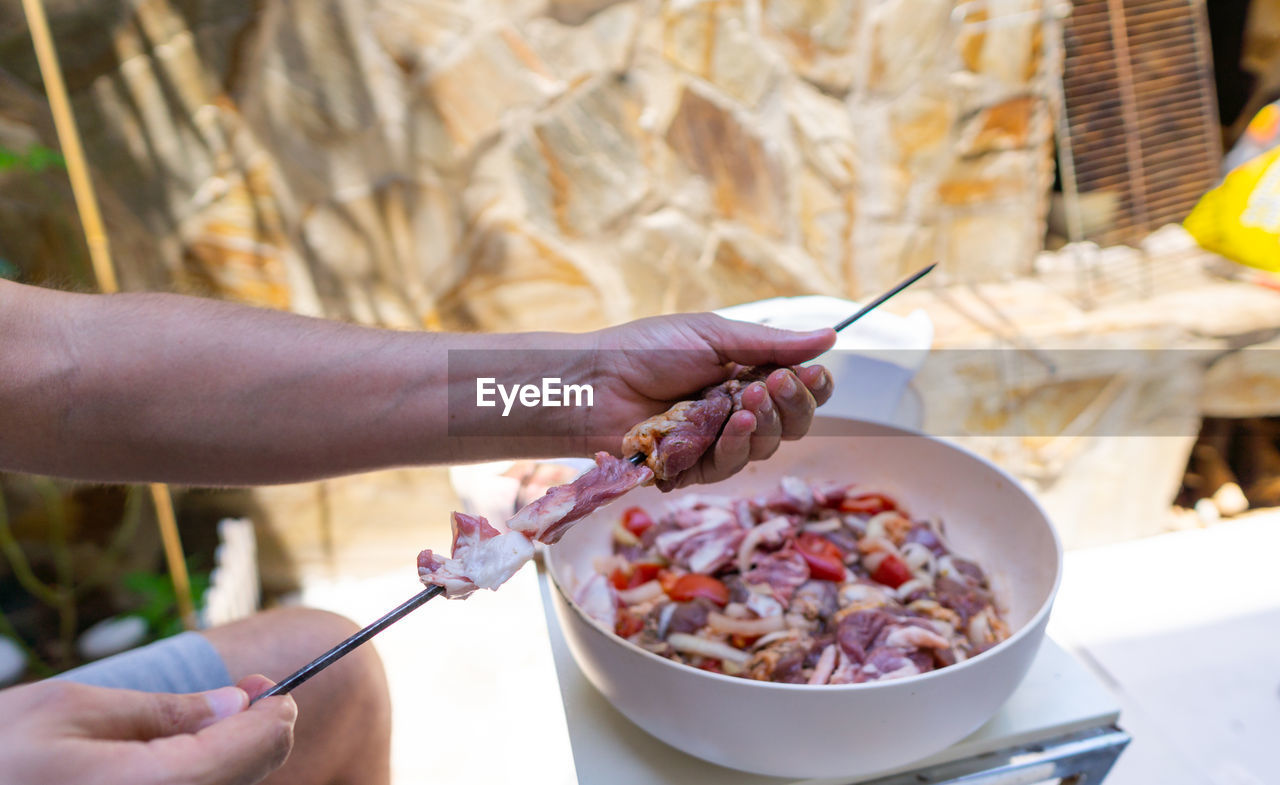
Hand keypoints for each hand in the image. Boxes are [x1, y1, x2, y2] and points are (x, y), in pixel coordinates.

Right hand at [0, 675, 296, 784]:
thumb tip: (237, 701)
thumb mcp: (72, 711)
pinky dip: (197, 780)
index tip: (274, 685)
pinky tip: (175, 756)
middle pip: (246, 777)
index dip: (274, 711)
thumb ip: (163, 711)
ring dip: (227, 758)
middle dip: (255, 733)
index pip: (253, 747)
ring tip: (205, 722)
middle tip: (248, 692)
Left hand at [590, 313, 835, 485]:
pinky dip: (736, 444)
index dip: (813, 388)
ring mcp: (716, 443)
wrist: (595, 380)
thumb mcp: (714, 336)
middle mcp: (737, 412)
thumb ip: (772, 344)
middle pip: (792, 425)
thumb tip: (829, 337)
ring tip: (749, 399)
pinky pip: (730, 466)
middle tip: (777, 382)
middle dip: (793, 405)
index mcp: (747, 376)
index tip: (812, 374)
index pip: (798, 391)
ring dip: (765, 424)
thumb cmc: (648, 350)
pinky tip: (732, 424)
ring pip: (766, 448)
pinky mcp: (693, 468)